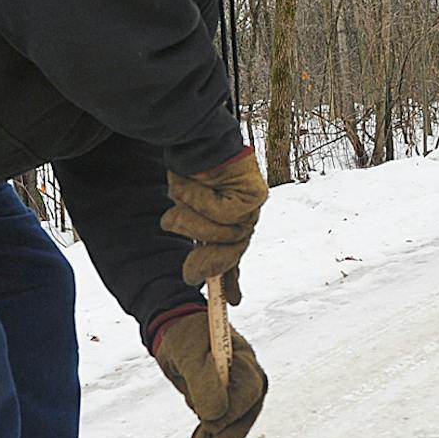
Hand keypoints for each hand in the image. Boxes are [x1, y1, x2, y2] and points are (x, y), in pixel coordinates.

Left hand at [152, 309, 267, 437]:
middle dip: (228, 433)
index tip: (209, 421)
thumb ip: (202, 382)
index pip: (248, 391)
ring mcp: (236, 392)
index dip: (232, 411)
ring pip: (231, 424)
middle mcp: (246, 378)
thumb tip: (215, 416)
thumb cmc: (185, 337)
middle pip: (246, 412)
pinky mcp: (222, 403)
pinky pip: (218, 426)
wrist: (173, 335)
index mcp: (244, 360)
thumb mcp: (189, 355)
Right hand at [162, 148, 266, 297]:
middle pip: (230, 252)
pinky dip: (201, 201)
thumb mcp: (185, 211)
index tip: (235, 302)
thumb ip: (196, 239)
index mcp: (232, 219)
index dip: (233, 279)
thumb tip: (195, 277)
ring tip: (184, 195)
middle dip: (206, 263)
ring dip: (193, 220)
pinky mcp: (254, 195)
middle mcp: (246, 214)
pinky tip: (201, 181)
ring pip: (222, 235)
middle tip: (190, 273)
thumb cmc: (189, 169)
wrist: (195, 135)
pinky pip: (223, 214)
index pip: (234, 254)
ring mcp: (252, 205)